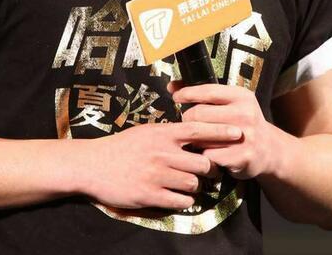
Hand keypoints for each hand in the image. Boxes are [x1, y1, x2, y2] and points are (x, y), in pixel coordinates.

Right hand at [77, 119, 237, 210]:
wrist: (93, 165)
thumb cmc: (122, 147)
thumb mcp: (146, 132)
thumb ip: (169, 133)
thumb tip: (193, 132)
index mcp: (162, 134)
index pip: (198, 130)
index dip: (220, 131)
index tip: (238, 131)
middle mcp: (162, 153)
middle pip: (202, 163)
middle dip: (210, 169)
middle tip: (209, 171)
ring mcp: (156, 175)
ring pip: (193, 184)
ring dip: (196, 187)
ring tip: (188, 184)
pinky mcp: (150, 195)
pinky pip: (181, 202)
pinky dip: (184, 201)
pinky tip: (177, 197)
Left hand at [167, 80, 277, 180]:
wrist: (270, 149)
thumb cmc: (242, 122)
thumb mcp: (230, 102)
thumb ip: (203, 94)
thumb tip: (172, 86)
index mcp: (241, 96)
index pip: (207, 91)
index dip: (187, 93)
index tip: (176, 97)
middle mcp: (245, 113)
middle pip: (199, 114)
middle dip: (188, 119)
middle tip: (189, 124)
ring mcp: (245, 136)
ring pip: (202, 136)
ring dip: (195, 139)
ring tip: (198, 138)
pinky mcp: (243, 157)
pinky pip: (210, 155)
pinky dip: (204, 155)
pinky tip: (208, 152)